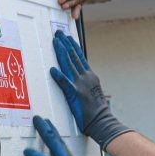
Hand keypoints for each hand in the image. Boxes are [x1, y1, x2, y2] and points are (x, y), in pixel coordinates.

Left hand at [50, 30, 131, 149]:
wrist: (102, 122)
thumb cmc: (96, 111)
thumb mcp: (92, 92)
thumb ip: (85, 83)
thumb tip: (78, 76)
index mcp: (90, 76)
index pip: (79, 57)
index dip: (72, 46)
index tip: (66, 37)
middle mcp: (86, 77)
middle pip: (73, 57)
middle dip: (65, 44)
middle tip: (57, 33)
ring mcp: (80, 85)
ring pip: (69, 65)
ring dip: (61, 52)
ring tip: (55, 42)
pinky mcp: (75, 94)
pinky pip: (65, 83)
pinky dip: (59, 76)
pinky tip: (52, 69)